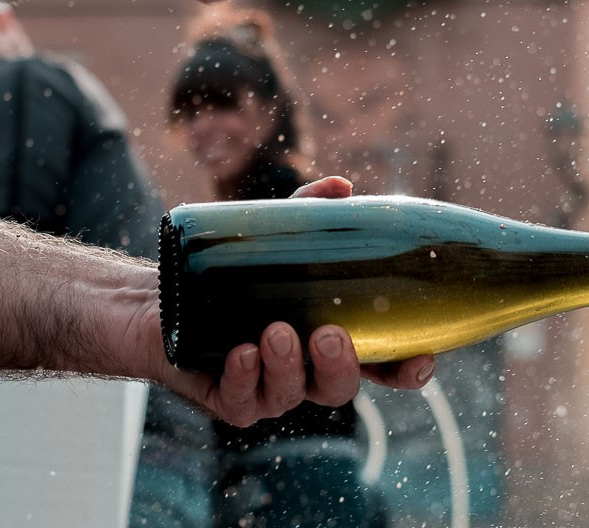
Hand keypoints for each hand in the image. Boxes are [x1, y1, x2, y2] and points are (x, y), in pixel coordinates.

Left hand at [147, 175, 434, 426]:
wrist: (166, 295)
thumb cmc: (233, 273)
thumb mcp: (273, 237)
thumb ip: (309, 212)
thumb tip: (342, 187)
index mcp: (327, 340)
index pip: (379, 364)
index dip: (406, 369)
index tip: (422, 358)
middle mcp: (304, 371)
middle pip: (340, 388)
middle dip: (340, 366)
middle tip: (328, 334)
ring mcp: (266, 389)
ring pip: (291, 395)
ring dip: (288, 366)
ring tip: (275, 331)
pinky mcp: (226, 398)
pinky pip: (241, 402)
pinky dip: (244, 377)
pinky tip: (241, 352)